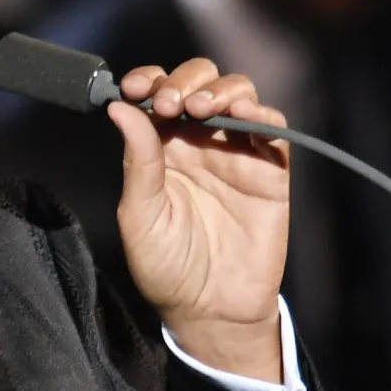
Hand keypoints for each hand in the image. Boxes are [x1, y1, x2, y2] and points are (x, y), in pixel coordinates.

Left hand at [109, 58, 290, 380]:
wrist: (211, 310)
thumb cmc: (167, 267)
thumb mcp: (140, 215)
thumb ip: (138, 160)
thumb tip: (118, 107)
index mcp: (160, 147)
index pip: (156, 93)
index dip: (148, 80)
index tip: (136, 88)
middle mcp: (198, 140)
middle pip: (198, 81)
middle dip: (183, 80)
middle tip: (169, 104)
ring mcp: (235, 151)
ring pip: (236, 92)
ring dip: (219, 89)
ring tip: (200, 108)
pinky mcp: (270, 169)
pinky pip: (272, 126)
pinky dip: (261, 112)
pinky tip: (243, 115)